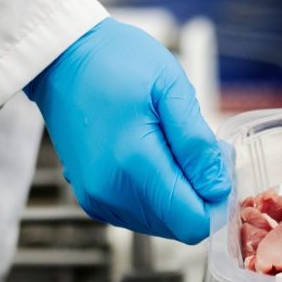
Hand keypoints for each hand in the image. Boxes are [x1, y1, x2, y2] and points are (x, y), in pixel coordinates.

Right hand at [25, 17, 230, 241]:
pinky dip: (156, 192)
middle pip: (178, 225)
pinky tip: (152, 155)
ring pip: (161, 222)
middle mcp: (111, 192)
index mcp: (134, 165)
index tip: (217, 166)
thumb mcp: (171, 90)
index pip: (192, 222)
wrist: (64, 56)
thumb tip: (217, 189)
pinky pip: (139, 213)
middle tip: (195, 147)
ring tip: (171, 146)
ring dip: (177, 193)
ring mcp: (97, 198)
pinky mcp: (91, 197)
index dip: (216, 201)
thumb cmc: (117, 62)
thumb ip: (197, 145)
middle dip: (198, 193)